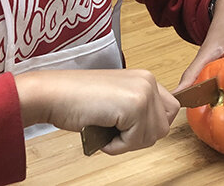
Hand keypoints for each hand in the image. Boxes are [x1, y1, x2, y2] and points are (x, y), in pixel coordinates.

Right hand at [15, 69, 179, 153]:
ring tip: (105, 129)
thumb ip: (138, 109)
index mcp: (145, 78)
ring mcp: (143, 92)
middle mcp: (148, 81)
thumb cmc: (77, 99)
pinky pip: (135, 141)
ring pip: (151, 137)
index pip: (170, 111)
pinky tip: (100, 131)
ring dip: (126, 142)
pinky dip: (116, 145)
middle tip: (113, 132)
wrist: (53, 94)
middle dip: (138, 137)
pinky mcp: (134, 105)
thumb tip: (154, 131)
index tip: (128, 129)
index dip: (149, 127)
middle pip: (163, 127)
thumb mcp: (117, 99)